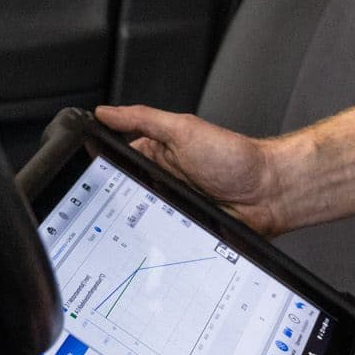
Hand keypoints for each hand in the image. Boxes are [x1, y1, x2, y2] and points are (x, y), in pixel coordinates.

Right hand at [93, 105, 296, 235]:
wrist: (269, 192)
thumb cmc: (234, 158)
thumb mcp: (183, 130)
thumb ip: (143, 119)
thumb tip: (105, 112)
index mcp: (155, 155)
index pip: (115, 163)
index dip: (98, 172)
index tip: (84, 179)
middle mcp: (160, 182)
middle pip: (122, 197)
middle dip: (114, 205)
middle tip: (115, 207)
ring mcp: (170, 208)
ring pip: (137, 223)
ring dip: (135, 226)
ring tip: (142, 222)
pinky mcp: (181, 231)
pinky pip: (159, 240)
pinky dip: (156, 242)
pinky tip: (157, 239)